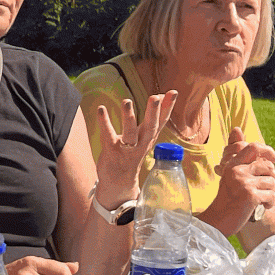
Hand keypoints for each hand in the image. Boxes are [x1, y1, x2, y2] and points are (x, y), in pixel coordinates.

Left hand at [91, 91, 177, 207]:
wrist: (119, 182)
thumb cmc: (132, 153)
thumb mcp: (145, 136)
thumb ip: (152, 118)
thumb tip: (159, 95)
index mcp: (149, 138)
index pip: (161, 122)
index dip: (168, 107)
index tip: (173, 92)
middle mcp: (141, 144)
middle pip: (150, 128)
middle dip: (153, 112)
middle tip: (155, 97)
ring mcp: (126, 150)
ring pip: (130, 134)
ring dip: (129, 117)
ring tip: (127, 101)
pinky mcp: (111, 152)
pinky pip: (108, 136)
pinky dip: (105, 123)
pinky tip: (101, 109)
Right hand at [217, 127, 274, 220]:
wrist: (218, 220)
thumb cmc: (226, 199)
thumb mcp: (230, 175)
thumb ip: (237, 155)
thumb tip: (236, 128)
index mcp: (232, 165)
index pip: (253, 148)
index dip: (268, 151)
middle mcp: (237, 171)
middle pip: (267, 166)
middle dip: (272, 178)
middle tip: (267, 189)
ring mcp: (244, 183)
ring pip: (271, 182)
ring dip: (270, 193)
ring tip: (262, 200)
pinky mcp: (251, 196)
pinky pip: (271, 195)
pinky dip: (270, 203)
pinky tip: (263, 206)